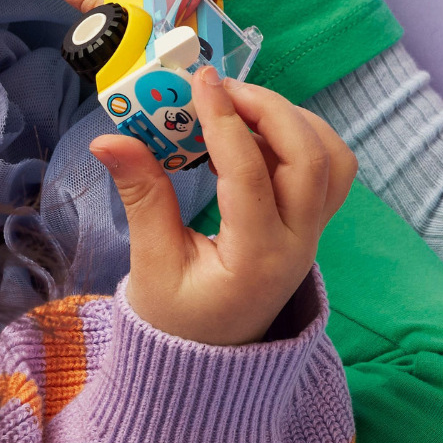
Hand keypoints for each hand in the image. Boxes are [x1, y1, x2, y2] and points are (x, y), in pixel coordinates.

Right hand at [90, 68, 356, 345]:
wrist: (212, 361)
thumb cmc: (177, 321)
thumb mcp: (152, 264)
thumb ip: (142, 198)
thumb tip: (110, 139)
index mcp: (259, 258)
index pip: (252, 175)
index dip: (226, 122)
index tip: (200, 82)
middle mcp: (300, 242)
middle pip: (311, 159)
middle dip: (270, 110)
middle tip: (222, 87)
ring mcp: (314, 232)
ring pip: (332, 158)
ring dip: (293, 120)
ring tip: (240, 106)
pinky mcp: (314, 222)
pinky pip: (328, 168)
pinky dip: (299, 136)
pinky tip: (253, 132)